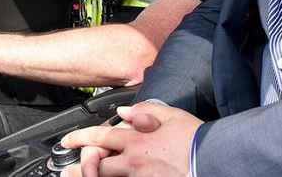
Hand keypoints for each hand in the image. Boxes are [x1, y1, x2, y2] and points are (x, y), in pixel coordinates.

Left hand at [60, 103, 201, 176]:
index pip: (100, 137)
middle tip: (67, 170)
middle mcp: (134, 162)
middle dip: (80, 167)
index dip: (79, 138)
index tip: (67, 141)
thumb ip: (144, 111)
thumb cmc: (195, 139)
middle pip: (96, 166)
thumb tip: (123, 113)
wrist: (214, 160)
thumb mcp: (171, 114)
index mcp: (137, 140)